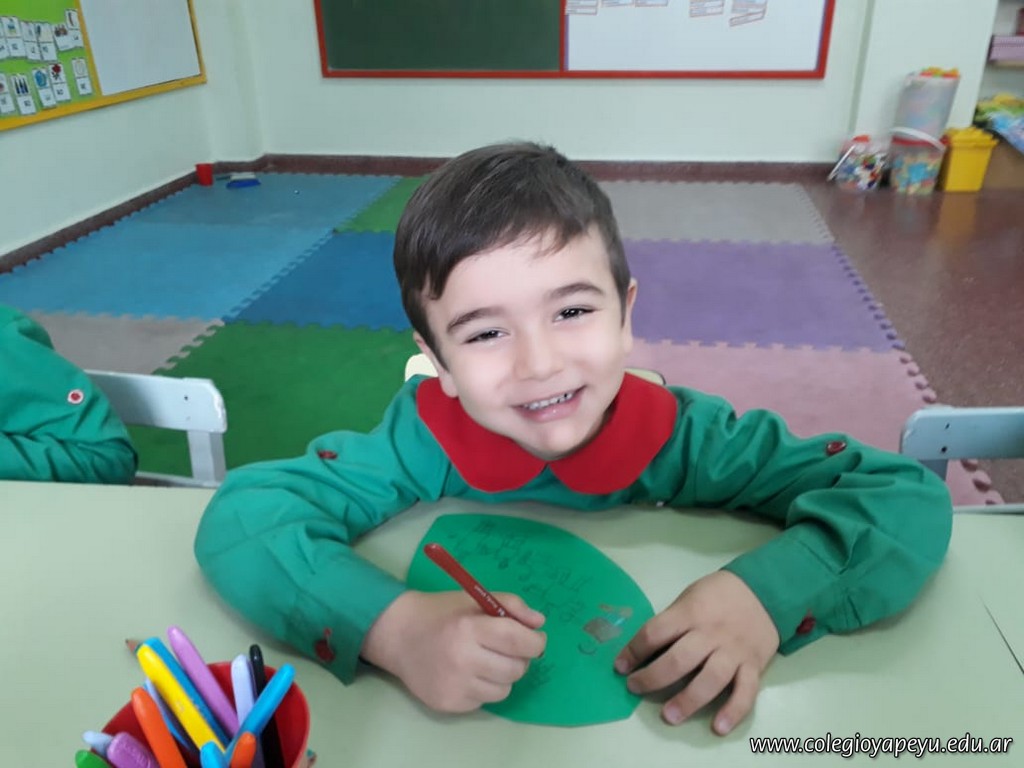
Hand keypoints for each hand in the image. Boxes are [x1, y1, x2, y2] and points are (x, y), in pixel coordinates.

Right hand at [361, 590, 545, 712]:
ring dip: (502, 676)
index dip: (535, 642)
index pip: (518, 641)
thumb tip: (539, 624)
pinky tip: (467, 673)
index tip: (535, 639)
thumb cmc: (442, 613)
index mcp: (469, 627)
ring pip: (504, 690)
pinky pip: (484, 701)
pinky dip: (483, 688)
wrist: (398, 635)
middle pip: (516, 669)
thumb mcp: (475, 599)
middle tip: (506, 649)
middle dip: (520, 659)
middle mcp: (462, 659)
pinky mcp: (449, 704)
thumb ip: (511, 605)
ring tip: (485, 660)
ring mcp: (455, 685)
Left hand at [614, 570, 778, 734]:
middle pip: (679, 660)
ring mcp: (733, 652)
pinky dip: (733, 711)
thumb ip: (672, 622)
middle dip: (653, 677)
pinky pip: (745, 692)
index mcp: (690, 613)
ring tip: (669, 716)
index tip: (620, 666)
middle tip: (635, 688)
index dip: (634, 651)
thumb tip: (645, 651)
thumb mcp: (689, 598)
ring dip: (688, 700)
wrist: (763, 592)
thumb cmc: (717, 595)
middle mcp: (711, 634)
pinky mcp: (754, 666)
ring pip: (710, 679)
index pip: (656, 633)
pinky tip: (718, 727)